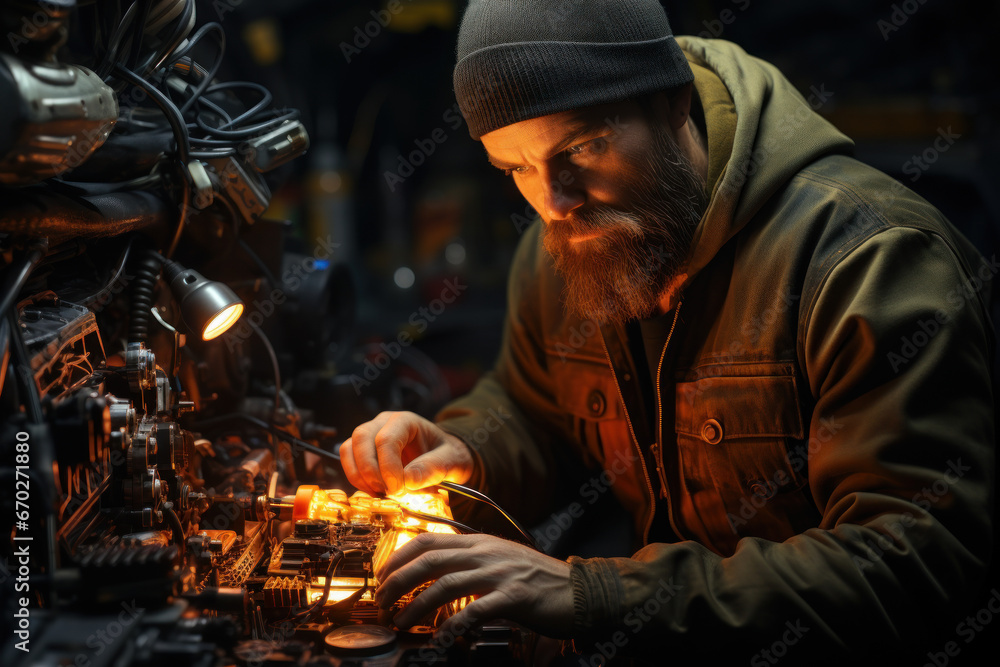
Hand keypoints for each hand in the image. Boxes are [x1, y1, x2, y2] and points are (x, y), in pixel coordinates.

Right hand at [340, 411, 474, 495]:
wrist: (445, 457)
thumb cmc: (448, 455)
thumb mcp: (452, 460)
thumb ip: (433, 468)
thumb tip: (408, 481)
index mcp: (406, 421)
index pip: (386, 439)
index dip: (387, 466)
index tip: (397, 489)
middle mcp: (384, 423)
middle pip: (361, 438)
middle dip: (370, 470)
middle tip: (387, 492)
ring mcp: (371, 435)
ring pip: (349, 448)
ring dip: (359, 475)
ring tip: (379, 493)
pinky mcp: (364, 451)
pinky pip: (349, 461)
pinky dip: (356, 478)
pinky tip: (373, 491)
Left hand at [374, 533, 574, 637]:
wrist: (580, 590)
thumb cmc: (538, 580)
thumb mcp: (500, 560)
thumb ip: (470, 562)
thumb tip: (436, 575)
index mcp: (480, 543)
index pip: (428, 540)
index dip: (398, 557)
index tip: (382, 576)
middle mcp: (486, 553)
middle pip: (429, 561)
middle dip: (398, 581)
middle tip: (382, 601)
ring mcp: (500, 574)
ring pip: (445, 585)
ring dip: (416, 605)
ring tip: (401, 621)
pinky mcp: (514, 597)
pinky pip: (475, 610)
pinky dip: (452, 625)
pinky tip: (440, 638)